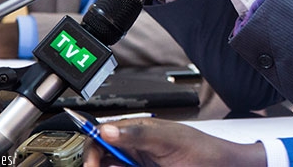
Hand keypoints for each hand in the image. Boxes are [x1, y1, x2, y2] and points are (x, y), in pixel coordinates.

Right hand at [83, 118, 266, 166]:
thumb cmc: (202, 149)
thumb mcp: (167, 140)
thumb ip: (138, 134)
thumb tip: (107, 129)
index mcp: (138, 130)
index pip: (102, 135)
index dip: (92, 149)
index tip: (91, 164)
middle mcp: (136, 147)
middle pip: (103, 157)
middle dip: (99, 165)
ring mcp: (141, 163)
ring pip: (114, 166)